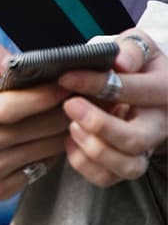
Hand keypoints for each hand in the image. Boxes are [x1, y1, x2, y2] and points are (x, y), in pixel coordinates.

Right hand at [0, 39, 69, 201]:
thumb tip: (16, 61)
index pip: (17, 106)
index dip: (47, 95)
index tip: (64, 84)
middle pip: (38, 129)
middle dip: (63, 110)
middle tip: (75, 97)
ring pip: (44, 150)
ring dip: (60, 132)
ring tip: (66, 115)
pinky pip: (36, 171)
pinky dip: (47, 155)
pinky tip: (43, 139)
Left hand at [58, 30, 167, 185]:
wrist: (141, 86)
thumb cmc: (137, 65)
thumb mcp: (138, 46)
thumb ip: (131, 48)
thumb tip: (120, 61)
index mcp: (165, 90)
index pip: (134, 90)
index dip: (96, 83)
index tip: (67, 77)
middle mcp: (160, 124)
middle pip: (135, 140)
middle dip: (98, 125)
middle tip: (70, 105)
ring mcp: (146, 148)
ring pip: (127, 166)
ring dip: (93, 150)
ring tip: (71, 126)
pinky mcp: (128, 164)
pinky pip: (108, 178)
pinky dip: (84, 164)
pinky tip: (71, 141)